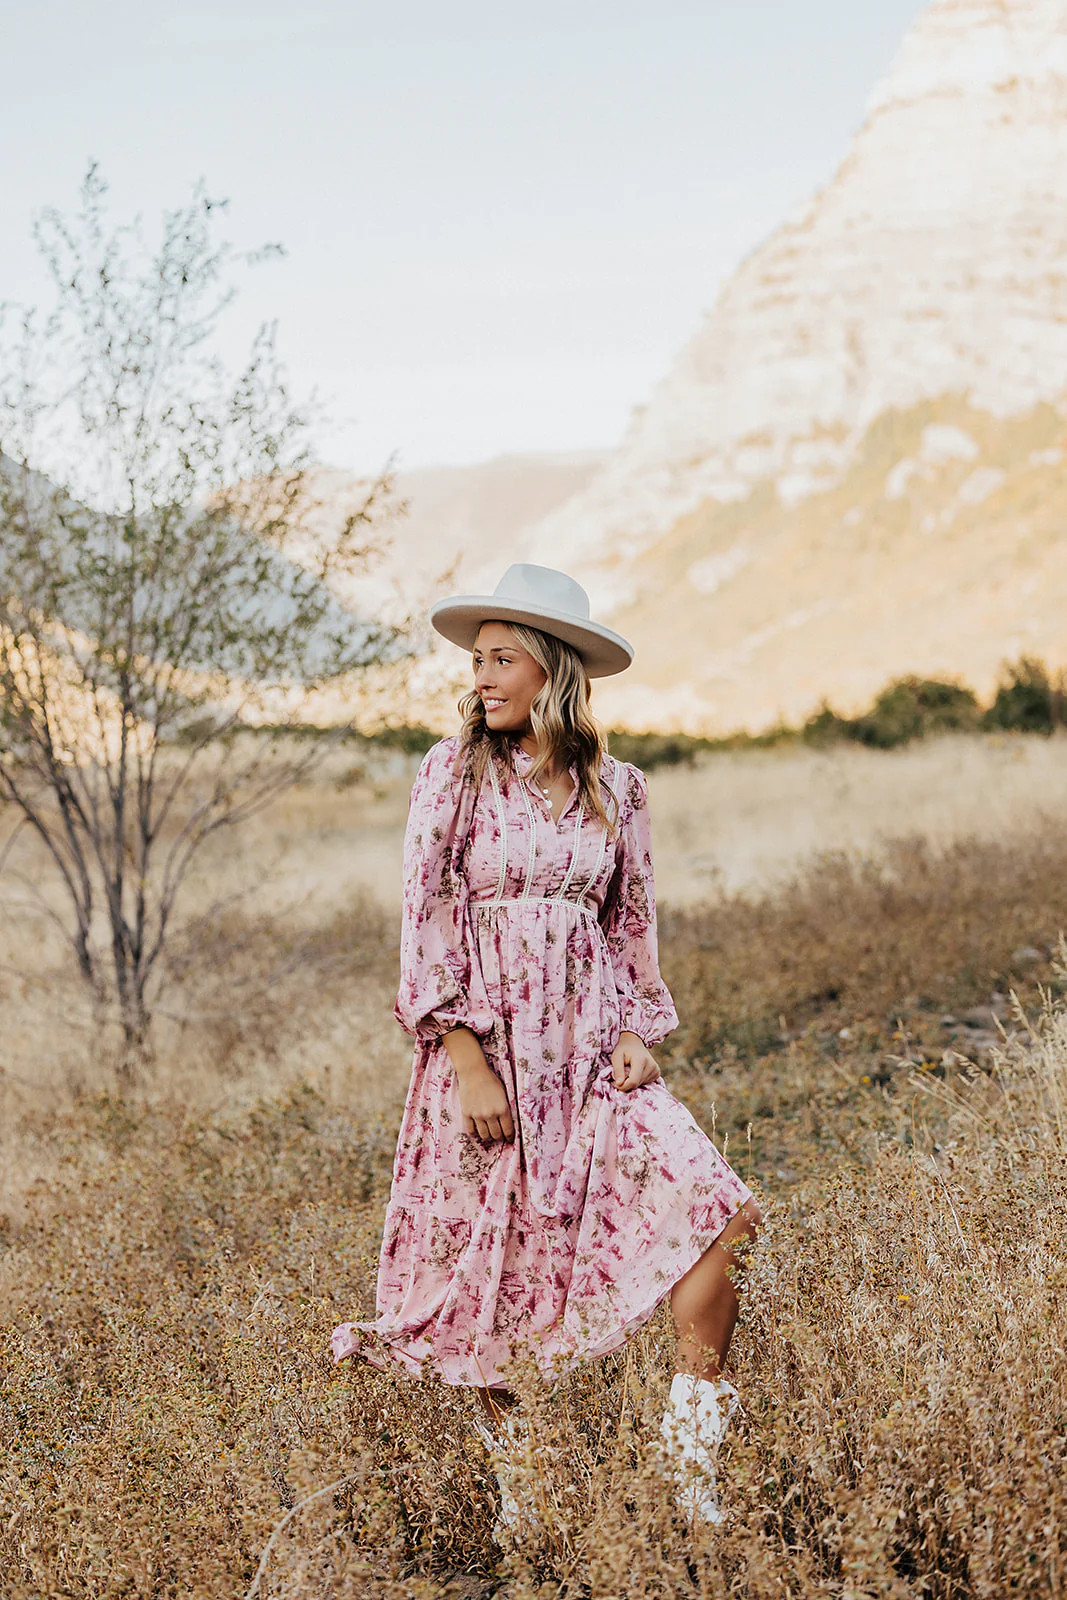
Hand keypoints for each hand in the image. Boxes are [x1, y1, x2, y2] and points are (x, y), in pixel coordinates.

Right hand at [441, 1028, 514, 1142]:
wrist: (473, 1072)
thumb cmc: (491, 1080)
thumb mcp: (504, 1094)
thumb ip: (506, 1108)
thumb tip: (508, 1122)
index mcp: (502, 1109)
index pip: (508, 1130)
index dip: (510, 1137)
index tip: (510, 1140)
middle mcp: (490, 1114)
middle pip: (496, 1135)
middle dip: (499, 1137)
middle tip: (499, 1135)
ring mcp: (477, 1115)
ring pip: (484, 1135)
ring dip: (488, 1136)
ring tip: (489, 1133)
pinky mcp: (467, 1114)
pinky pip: (471, 1130)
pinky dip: (475, 1133)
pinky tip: (477, 1131)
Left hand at [611, 1030, 660, 1092]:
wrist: (635, 1043)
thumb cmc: (624, 1050)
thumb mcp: (616, 1057)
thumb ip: (617, 1070)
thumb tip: (619, 1085)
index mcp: (641, 1060)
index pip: (633, 1081)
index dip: (623, 1086)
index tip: (616, 1084)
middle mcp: (651, 1065)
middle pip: (637, 1084)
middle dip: (626, 1083)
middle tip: (621, 1074)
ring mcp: (656, 1070)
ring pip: (640, 1085)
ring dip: (632, 1082)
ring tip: (630, 1070)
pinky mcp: (657, 1073)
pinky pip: (645, 1083)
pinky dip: (638, 1081)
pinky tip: (636, 1072)